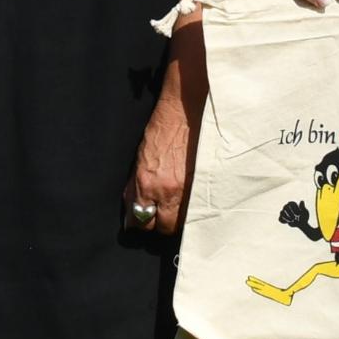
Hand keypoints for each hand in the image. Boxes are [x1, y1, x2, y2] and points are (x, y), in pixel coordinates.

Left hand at [124, 87, 192, 235]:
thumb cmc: (162, 129)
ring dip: (178, 218)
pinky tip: (190, 201)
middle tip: (159, 214)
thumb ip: (135, 187)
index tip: (141, 220)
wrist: (187, 110)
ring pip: (183, 223)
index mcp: (147, 183)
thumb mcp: (140, 158)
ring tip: (176, 206)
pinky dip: (193, 209)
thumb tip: (132, 210)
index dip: (140, 222)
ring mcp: (190, 191)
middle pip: (163, 228)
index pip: (140, 221)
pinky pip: (198, 210)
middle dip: (159, 224)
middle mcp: (169, 191)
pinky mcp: (206, 185)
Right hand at [278, 199, 308, 228]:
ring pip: (281, 212)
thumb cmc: (304, 217)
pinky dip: (284, 221)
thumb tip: (302, 201)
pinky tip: (288, 222)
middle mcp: (287, 207)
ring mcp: (284, 212)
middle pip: (285, 207)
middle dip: (290, 213)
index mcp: (293, 204)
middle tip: (294, 218)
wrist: (301, 224)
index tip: (298, 214)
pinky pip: (280, 219)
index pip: (291, 203)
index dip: (294, 209)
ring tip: (292, 220)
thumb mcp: (305, 213)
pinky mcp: (282, 218)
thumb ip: (303, 207)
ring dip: (287, 217)